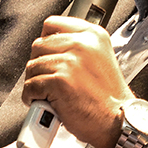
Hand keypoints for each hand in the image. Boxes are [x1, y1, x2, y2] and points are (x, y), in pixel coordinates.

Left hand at [22, 15, 134, 147]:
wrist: (117, 123)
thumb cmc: (108, 98)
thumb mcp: (100, 58)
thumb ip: (78, 47)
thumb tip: (50, 45)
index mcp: (92, 35)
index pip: (52, 24)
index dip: (46, 42)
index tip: (49, 55)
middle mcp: (81, 44)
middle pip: (38, 46)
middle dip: (40, 64)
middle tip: (49, 79)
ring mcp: (70, 62)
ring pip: (32, 67)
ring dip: (35, 82)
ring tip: (49, 93)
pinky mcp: (58, 81)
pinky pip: (30, 86)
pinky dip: (32, 97)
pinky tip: (45, 102)